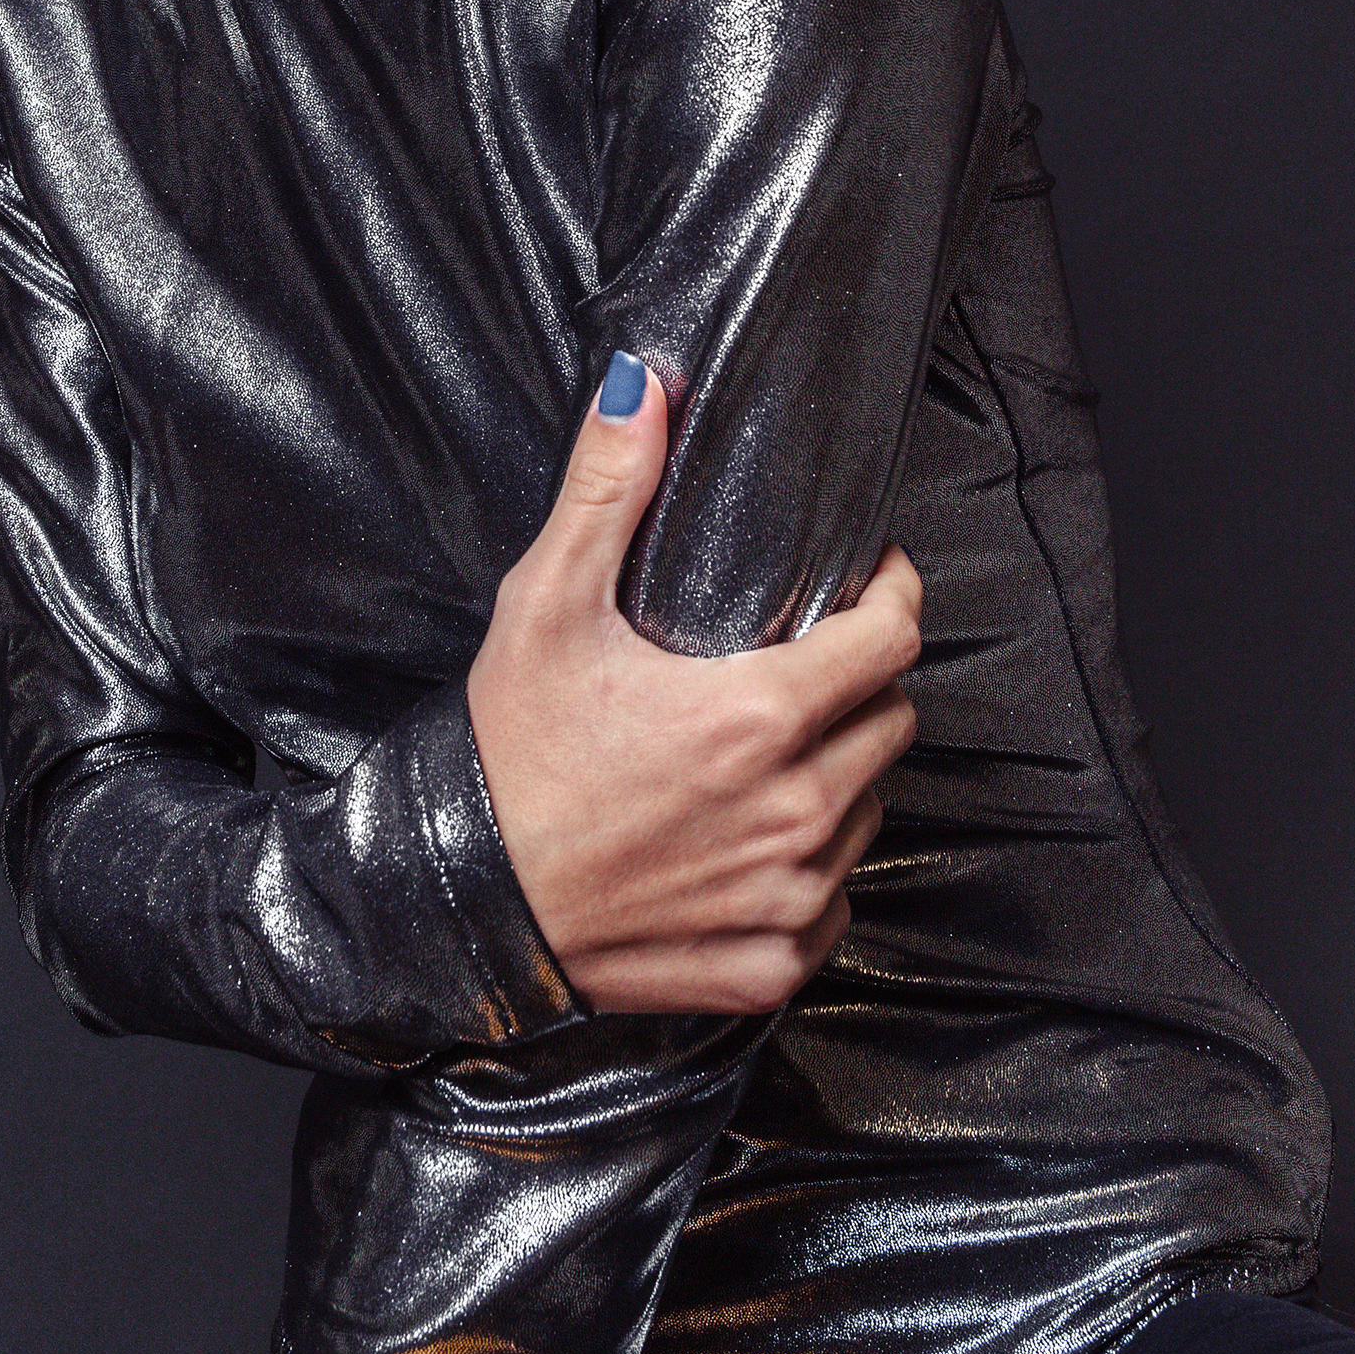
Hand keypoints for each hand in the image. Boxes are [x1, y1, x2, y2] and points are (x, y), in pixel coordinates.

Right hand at [465, 357, 921, 1015]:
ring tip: (759, 753)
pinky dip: (806, 868)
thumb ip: (608, 490)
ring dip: (836, 773)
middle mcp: (793, 813)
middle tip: (790, 665)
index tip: (866, 577)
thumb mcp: (545, 605)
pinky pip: (834, 902)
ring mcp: (789, 897)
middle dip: (857, 681)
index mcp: (755, 718)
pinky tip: (742, 840)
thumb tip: (643, 387)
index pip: (894, 639)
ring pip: (869, 808)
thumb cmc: (506, 758)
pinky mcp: (772, 967)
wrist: (460, 911)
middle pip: (891, 721)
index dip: (891, 593)